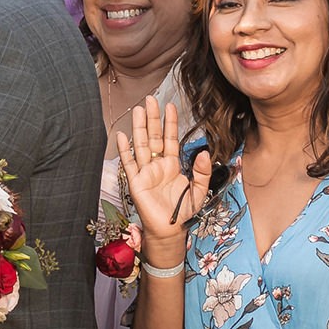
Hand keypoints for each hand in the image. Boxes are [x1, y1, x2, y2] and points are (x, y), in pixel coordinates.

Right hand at [117, 96, 211, 255]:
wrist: (169, 229)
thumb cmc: (182, 211)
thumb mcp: (199, 191)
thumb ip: (203, 172)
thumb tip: (204, 152)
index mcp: (172, 165)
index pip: (170, 138)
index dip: (170, 122)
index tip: (170, 105)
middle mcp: (157, 165)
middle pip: (154, 137)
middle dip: (153, 118)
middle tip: (151, 99)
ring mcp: (145, 172)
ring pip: (141, 145)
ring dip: (139, 128)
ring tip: (138, 110)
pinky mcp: (136, 182)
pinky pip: (129, 163)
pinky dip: (125, 150)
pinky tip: (123, 136)